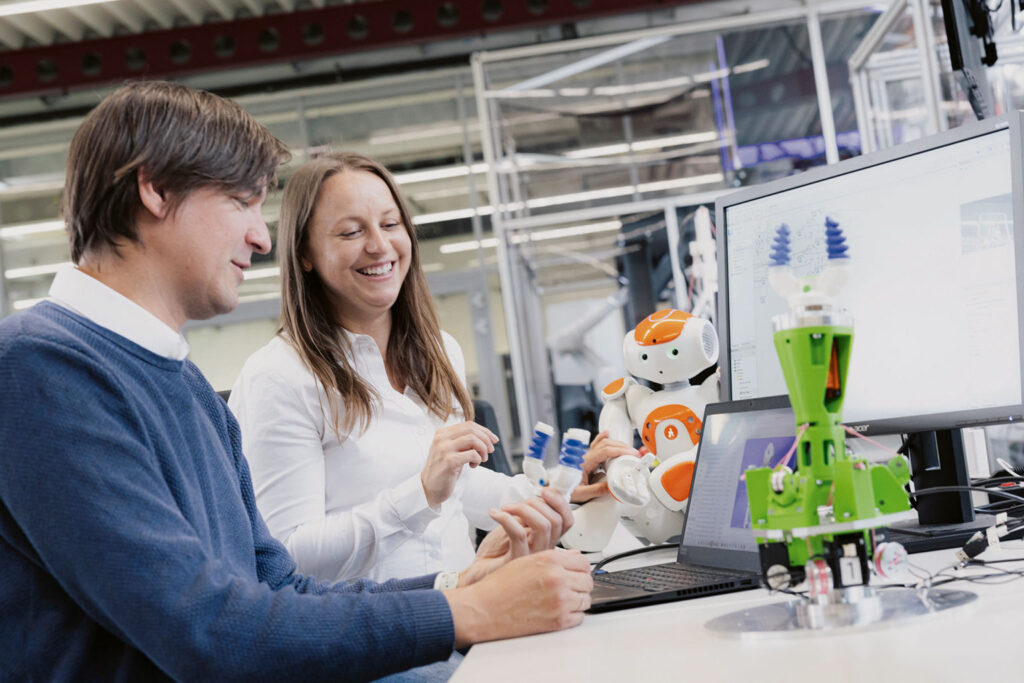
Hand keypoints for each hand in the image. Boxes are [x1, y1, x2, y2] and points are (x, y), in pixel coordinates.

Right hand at [420, 421, 497, 507]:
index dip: (484, 431)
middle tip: (490, 451)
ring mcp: (444, 449)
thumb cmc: (443, 469)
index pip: (468, 425)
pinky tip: (473, 466)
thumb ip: (463, 441)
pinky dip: (478, 459)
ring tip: (482, 459)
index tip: (494, 440)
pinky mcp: (449, 461)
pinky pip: (472, 454)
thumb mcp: (451, 450)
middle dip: (486, 439)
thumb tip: (487, 436)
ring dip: (483, 450)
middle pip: (472, 430)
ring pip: (473, 439)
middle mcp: (442, 438)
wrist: (429, 488)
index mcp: (442, 433)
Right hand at [444, 549, 592, 646]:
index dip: (579, 569)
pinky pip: (579, 617)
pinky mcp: (558, 621)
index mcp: (550, 559)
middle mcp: (558, 578)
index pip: (583, 562)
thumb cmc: (500, 586)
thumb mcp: (526, 561)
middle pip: (588, 580)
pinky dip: (572, 616)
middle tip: (568, 588)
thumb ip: (554, 558)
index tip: (574, 574)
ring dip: (577, 600)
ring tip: (561, 600)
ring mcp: (560, 600)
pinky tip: (558, 611)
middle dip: (580, 585)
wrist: (484, 609)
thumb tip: (575, 557)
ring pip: (586, 599)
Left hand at [459, 488, 573, 585]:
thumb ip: (529, 514)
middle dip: (535, 503)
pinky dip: (506, 518)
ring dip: (522, 509)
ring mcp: (533, 557)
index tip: (544, 491)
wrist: (478, 572)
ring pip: (542, 526)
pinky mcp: (517, 561)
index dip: (560, 502)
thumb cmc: (496, 552)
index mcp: (546, 540)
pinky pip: (519, 534)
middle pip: (556, 521)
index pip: (567, 521)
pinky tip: (495, 514)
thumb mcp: (516, 525)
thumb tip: (539, 496)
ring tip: (505, 508)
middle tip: (515, 503)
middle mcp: (544, 550)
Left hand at [571, 431, 637, 502]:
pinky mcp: (587, 459)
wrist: (557, 489)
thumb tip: (613, 487)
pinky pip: (596, 445)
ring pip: (603, 443)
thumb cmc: (565, 491)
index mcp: (584, 463)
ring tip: (629, 449)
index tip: (631, 454)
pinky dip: (603, 438)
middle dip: (622, 447)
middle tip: (634, 454)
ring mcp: (586, 456)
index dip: (620, 451)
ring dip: (617, 444)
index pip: (605, 451)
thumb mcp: (582, 494)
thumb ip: (597, 491)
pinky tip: (607, 433)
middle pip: (606, 444)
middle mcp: (585, 457)